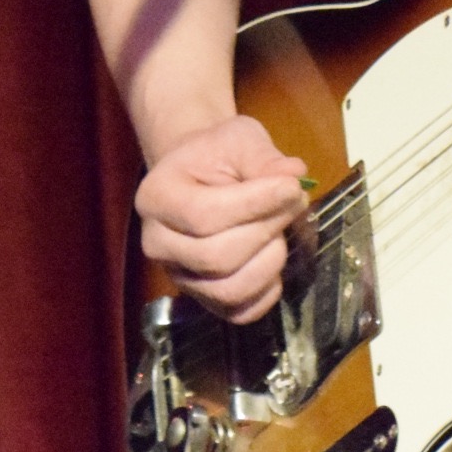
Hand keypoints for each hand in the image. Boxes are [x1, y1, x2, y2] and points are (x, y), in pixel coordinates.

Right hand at [134, 114, 309, 321]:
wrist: (199, 176)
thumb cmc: (215, 155)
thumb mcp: (238, 139)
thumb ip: (263, 157)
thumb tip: (294, 175)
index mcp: (156, 198)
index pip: (204, 215)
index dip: (254, 205)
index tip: (293, 187)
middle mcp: (157, 244)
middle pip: (216, 257)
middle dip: (266, 230)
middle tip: (295, 203)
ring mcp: (178, 277)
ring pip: (228, 290)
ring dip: (269, 262)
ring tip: (281, 230)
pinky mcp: (202, 299)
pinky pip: (238, 312)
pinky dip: (266, 291)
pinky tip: (272, 257)